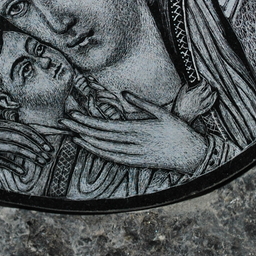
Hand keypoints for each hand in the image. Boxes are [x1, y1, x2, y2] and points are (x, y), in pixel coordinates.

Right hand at [0, 118, 52, 175]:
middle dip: (36, 146)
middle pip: (20, 137)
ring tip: (41, 162)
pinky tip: (22, 172)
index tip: (46, 145)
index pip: (20, 128)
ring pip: (13, 148)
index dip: (35, 136)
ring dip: (29, 155)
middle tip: (48, 155)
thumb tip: (11, 107)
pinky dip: (12, 165)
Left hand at [59, 91, 206, 173]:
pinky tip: (88, 146)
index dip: (88, 121)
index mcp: (139, 129)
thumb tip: (124, 93)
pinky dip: (98, 153)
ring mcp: (135, 155)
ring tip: (71, 133)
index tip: (74, 115)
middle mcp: (134, 143)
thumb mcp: (162, 112)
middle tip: (64, 122)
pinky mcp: (137, 163)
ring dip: (86, 141)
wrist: (192, 154)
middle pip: (101, 137)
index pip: (107, 126)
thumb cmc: (178, 130)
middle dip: (81, 129)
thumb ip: (142, 104)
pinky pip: (113, 159)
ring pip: (105, 149)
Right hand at [173, 80, 216, 122]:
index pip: (202, 85)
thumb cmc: (179, 105)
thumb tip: (187, 83)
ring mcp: (201, 105)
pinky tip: (214, 99)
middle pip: (207, 91)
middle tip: (208, 84)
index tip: (203, 80)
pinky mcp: (202, 110)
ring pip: (210, 98)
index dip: (204, 81)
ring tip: (214, 91)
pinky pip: (210, 105)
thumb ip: (185, 87)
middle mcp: (199, 99)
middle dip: (208, 86)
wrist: (180, 116)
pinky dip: (213, 101)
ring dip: (213, 94)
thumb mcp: (180, 93)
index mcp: (194, 94)